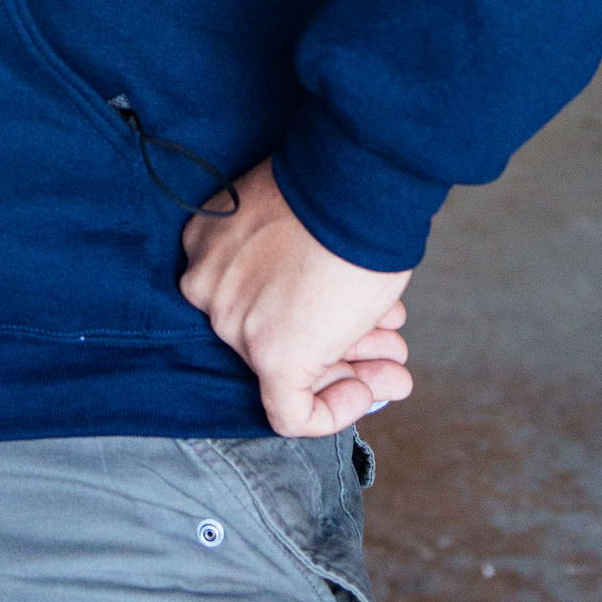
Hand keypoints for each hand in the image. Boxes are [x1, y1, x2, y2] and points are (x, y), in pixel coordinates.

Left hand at [180, 158, 412, 437]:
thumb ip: (294, 270)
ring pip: (290, 369)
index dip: (305, 310)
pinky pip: (290, 413)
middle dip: (339, 341)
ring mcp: (236, 323)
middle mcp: (210, 286)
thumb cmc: (334, 194)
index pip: (253, 298)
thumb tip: (327, 310)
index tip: (342, 312)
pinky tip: (366, 389)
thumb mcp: (296, 228)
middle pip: (276, 331)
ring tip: (394, 362)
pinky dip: (331, 412)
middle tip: (386, 344)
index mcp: (207, 246)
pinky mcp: (271, 358)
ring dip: (352, 368)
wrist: (352, 189)